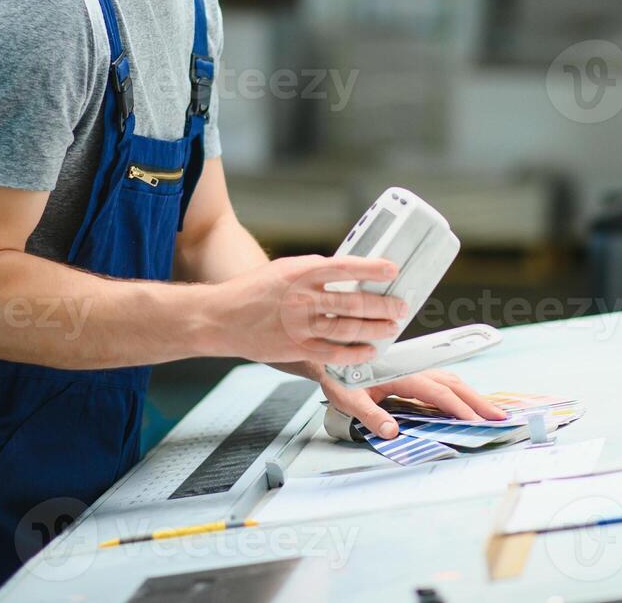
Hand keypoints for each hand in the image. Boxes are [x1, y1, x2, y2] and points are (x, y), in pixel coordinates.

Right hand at [203, 255, 406, 365]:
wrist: (221, 317)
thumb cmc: (253, 290)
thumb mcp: (285, 268)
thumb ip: (315, 270)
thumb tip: (349, 273)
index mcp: (302, 272)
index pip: (346, 267)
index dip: (373, 269)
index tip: (393, 270)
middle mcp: (303, 298)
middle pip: (354, 302)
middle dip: (383, 305)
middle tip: (401, 306)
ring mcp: (301, 326)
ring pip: (348, 328)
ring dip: (375, 329)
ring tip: (392, 327)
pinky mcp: (296, 349)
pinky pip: (334, 353)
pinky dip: (355, 353)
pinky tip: (369, 350)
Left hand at [319, 367, 507, 439]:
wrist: (331, 355)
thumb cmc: (340, 376)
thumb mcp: (349, 399)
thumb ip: (370, 415)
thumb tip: (392, 432)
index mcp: (402, 374)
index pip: (437, 393)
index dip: (458, 408)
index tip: (476, 422)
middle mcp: (413, 369)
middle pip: (453, 383)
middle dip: (478, 401)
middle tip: (499, 417)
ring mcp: (415, 369)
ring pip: (451, 380)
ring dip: (472, 395)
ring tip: (490, 411)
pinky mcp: (414, 372)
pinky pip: (443, 381)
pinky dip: (460, 392)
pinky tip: (466, 403)